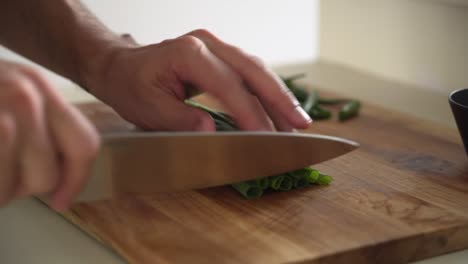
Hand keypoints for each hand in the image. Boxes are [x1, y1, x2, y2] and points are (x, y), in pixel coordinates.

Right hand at [0, 59, 98, 210]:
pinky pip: (3, 185)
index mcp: (40, 88)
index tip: (61, 200)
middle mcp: (28, 94)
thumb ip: (39, 127)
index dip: (75, 179)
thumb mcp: (6, 98)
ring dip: (4, 188)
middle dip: (24, 184)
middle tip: (1, 171)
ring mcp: (8, 106)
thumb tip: (61, 177)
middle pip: (51, 171)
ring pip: (30, 181)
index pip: (84, 143)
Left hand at [85, 29, 311, 131]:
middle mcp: (208, 43)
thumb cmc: (130, 85)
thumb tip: (212, 133)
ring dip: (278, 96)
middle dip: (279, 99)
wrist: (120, 66)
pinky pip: (249, 73)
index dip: (250, 113)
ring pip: (257, 69)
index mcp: (189, 52)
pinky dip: (266, 92)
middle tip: (300, 125)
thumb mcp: (148, 108)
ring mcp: (216, 47)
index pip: (229, 85)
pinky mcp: (220, 57)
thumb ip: (180, 120)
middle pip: (253, 70)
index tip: (266, 138)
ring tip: (296, 122)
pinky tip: (278, 109)